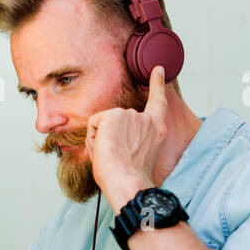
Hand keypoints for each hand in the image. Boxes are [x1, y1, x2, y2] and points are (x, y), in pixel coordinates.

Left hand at [85, 65, 165, 211]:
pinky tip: (102, 148)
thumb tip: (106, 137)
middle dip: (109, 138)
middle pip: (117, 121)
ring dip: (100, 141)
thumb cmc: (128, 177)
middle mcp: (146, 120)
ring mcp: (131, 115)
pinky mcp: (114, 115)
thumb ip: (131, 140)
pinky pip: (93, 124)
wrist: (126, 181)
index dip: (157, 84)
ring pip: (104, 125)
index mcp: (156, 130)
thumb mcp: (136, 155)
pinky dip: (92, 138)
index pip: (158, 101)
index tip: (158, 69)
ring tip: (111, 156)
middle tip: (117, 158)